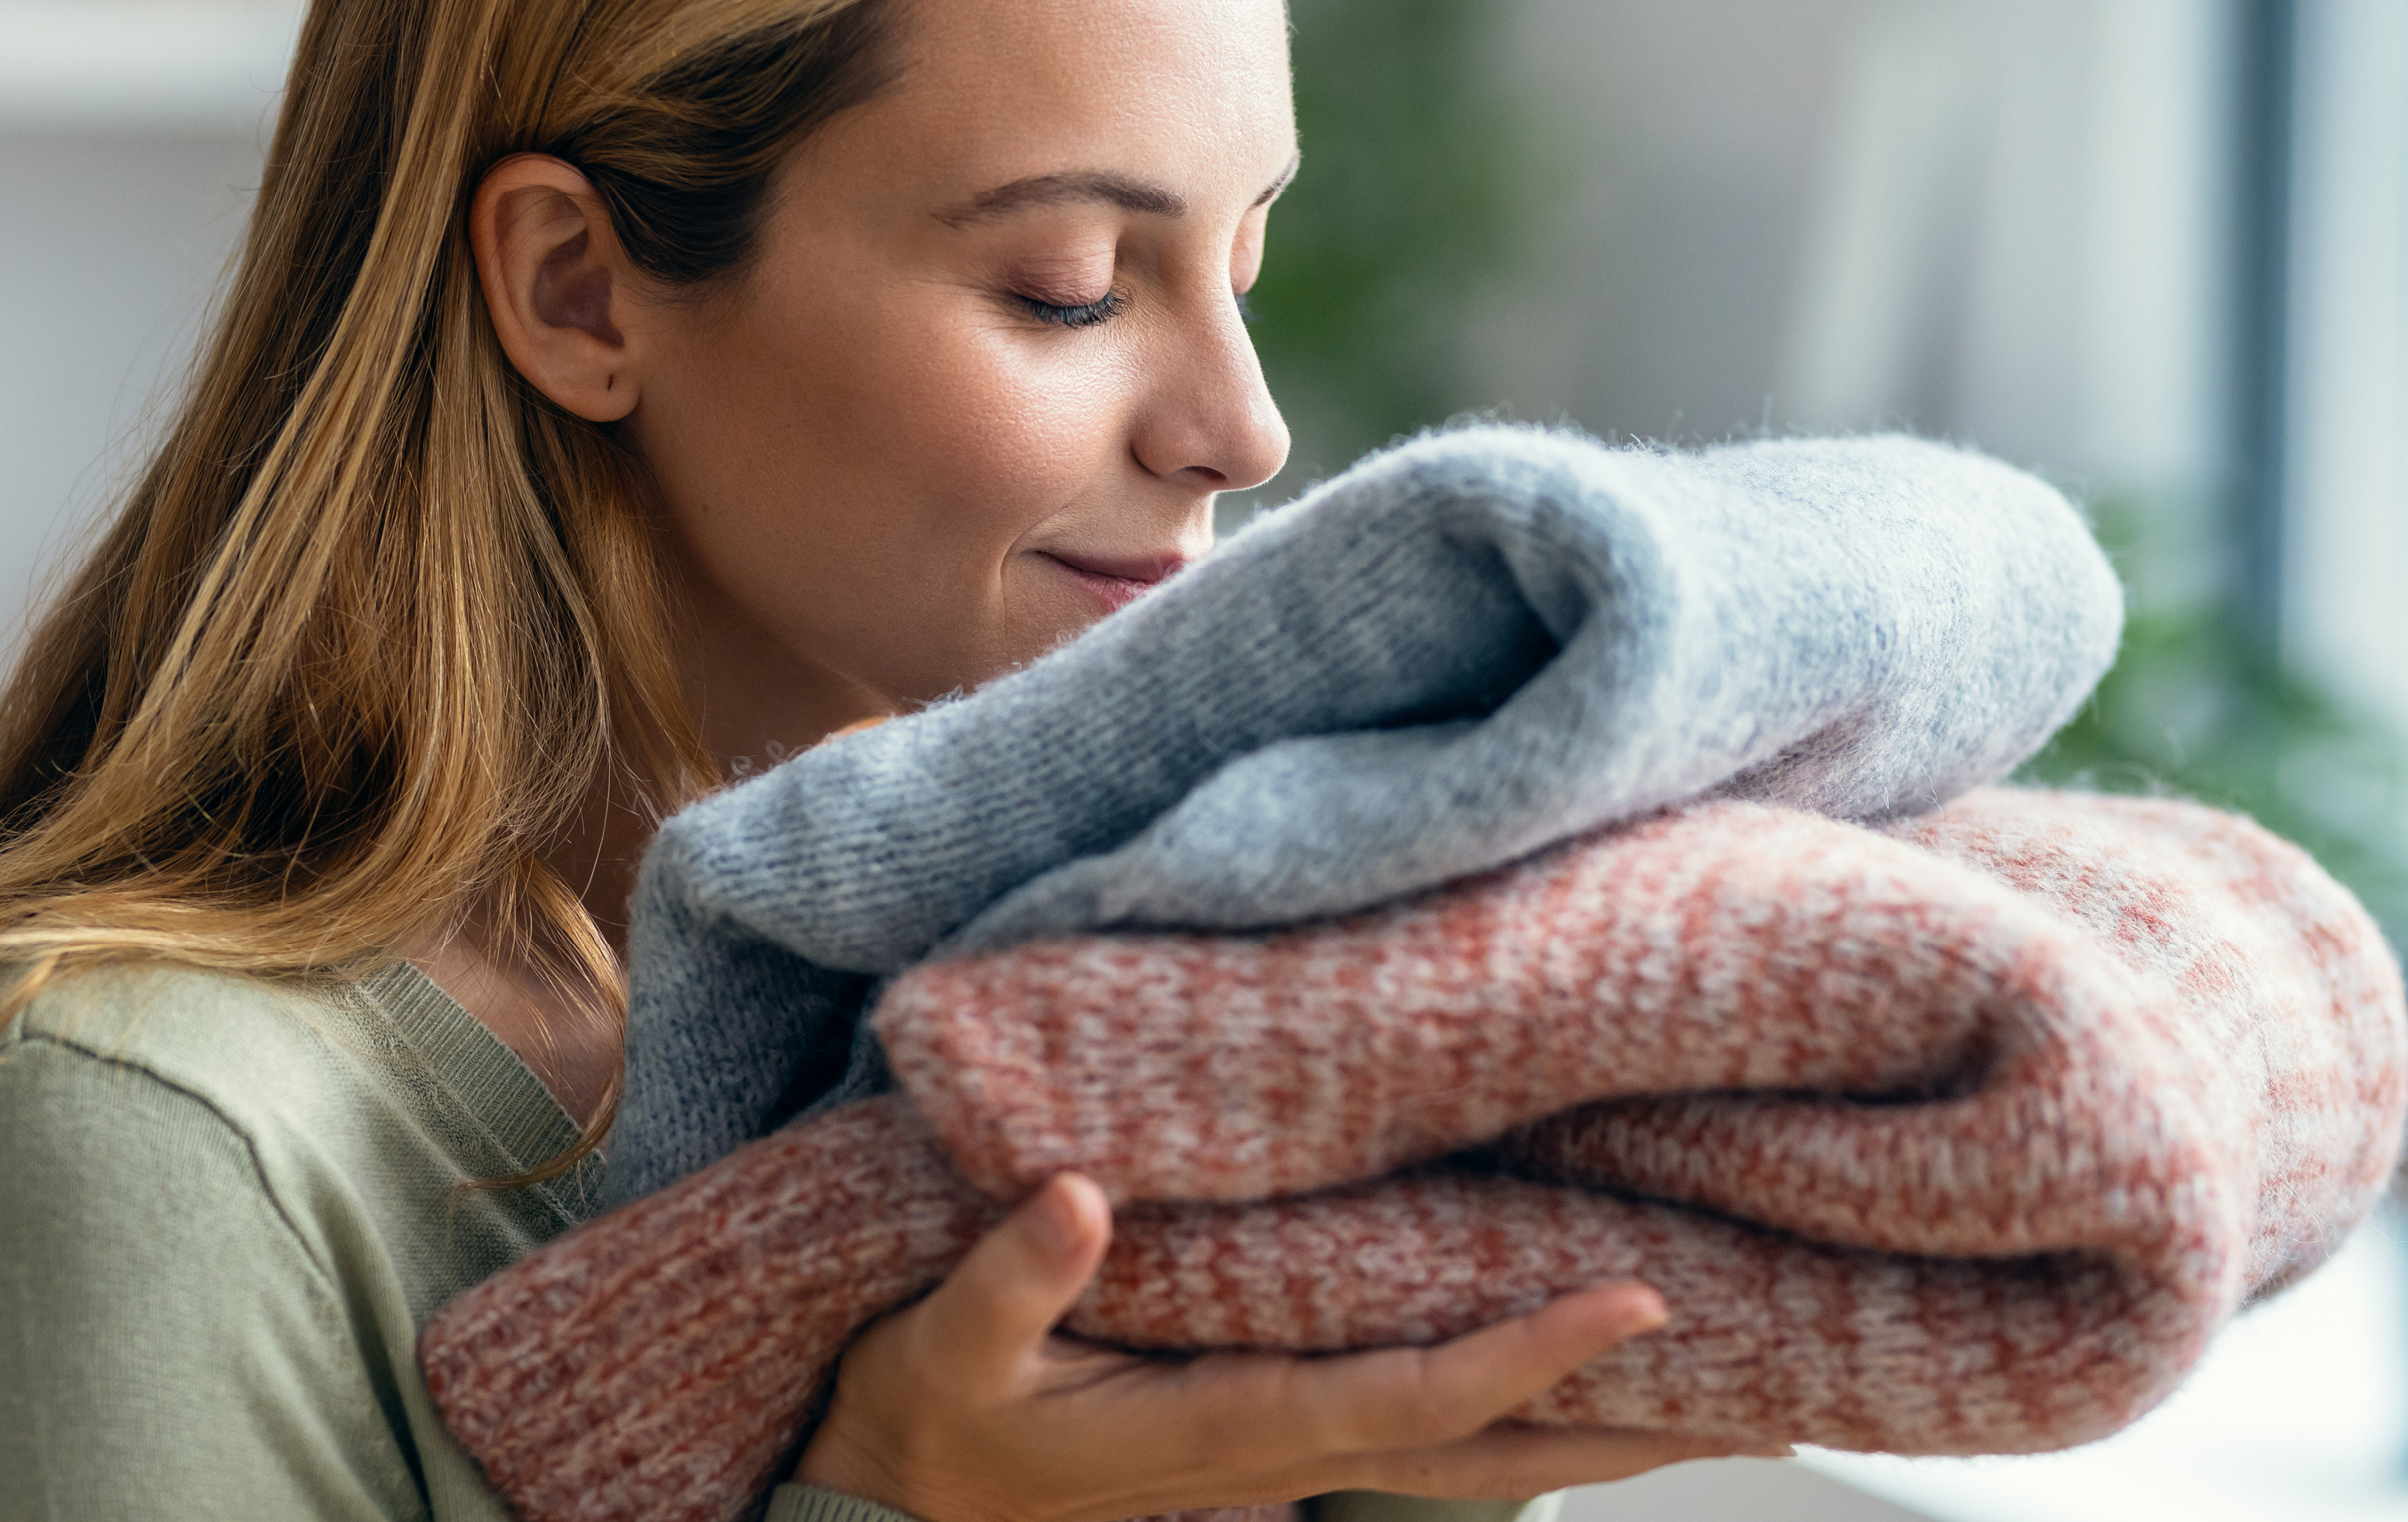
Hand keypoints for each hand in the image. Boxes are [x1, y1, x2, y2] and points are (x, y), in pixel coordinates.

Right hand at [794, 1173, 1777, 1521]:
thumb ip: (1013, 1277)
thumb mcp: (944, 1347)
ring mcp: (1291, 1455)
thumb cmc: (929, 1421)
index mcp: (1230, 1428)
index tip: (1637, 1301)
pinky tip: (1574, 1370)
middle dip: (1635, 1416)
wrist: (900, 1511)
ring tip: (1737, 1379)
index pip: (1415, 1396)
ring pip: (1480, 1445)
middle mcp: (1287, 1453)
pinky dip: (1523, 1400)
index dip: (1529, 1353)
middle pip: (1495, 1445)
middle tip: (1786, 1374)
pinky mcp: (1276, 1438)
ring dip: (1606, 1420)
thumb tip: (1081, 1195)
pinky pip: (1430, 1425)